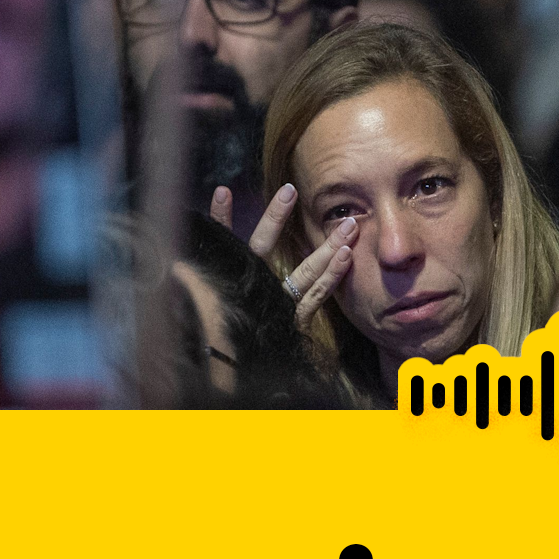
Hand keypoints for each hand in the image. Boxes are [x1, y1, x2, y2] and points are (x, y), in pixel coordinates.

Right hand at [210, 183, 356, 331]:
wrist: (243, 366)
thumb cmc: (232, 331)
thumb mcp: (219, 295)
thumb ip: (214, 259)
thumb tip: (212, 207)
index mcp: (234, 275)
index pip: (222, 238)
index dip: (222, 215)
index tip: (223, 191)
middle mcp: (253, 283)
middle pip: (263, 245)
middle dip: (275, 218)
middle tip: (289, 191)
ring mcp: (274, 299)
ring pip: (301, 269)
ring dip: (323, 245)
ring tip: (343, 221)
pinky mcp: (293, 318)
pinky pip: (316, 295)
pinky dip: (332, 276)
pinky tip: (346, 256)